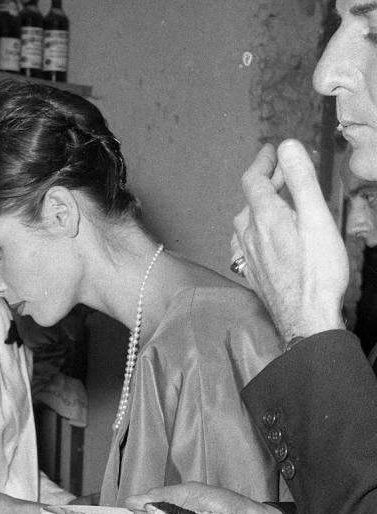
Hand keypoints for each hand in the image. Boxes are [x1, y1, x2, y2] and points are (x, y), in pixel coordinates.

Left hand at [232, 140, 347, 343]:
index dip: (262, 161)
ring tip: (278, 202)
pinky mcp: (252, 273)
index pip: (252, 179)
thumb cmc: (317, 270)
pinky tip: (266, 236)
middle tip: (284, 173)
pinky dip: (256, 230)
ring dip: (259, 207)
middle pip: (250, 200)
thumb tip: (286, 147)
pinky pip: (246, 244)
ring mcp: (247, 257)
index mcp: (264, 217)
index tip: (271, 150)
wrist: (305, 318)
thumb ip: (301, 179)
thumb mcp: (316, 216)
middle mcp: (249, 235)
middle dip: (266, 183)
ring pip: (245, 223)